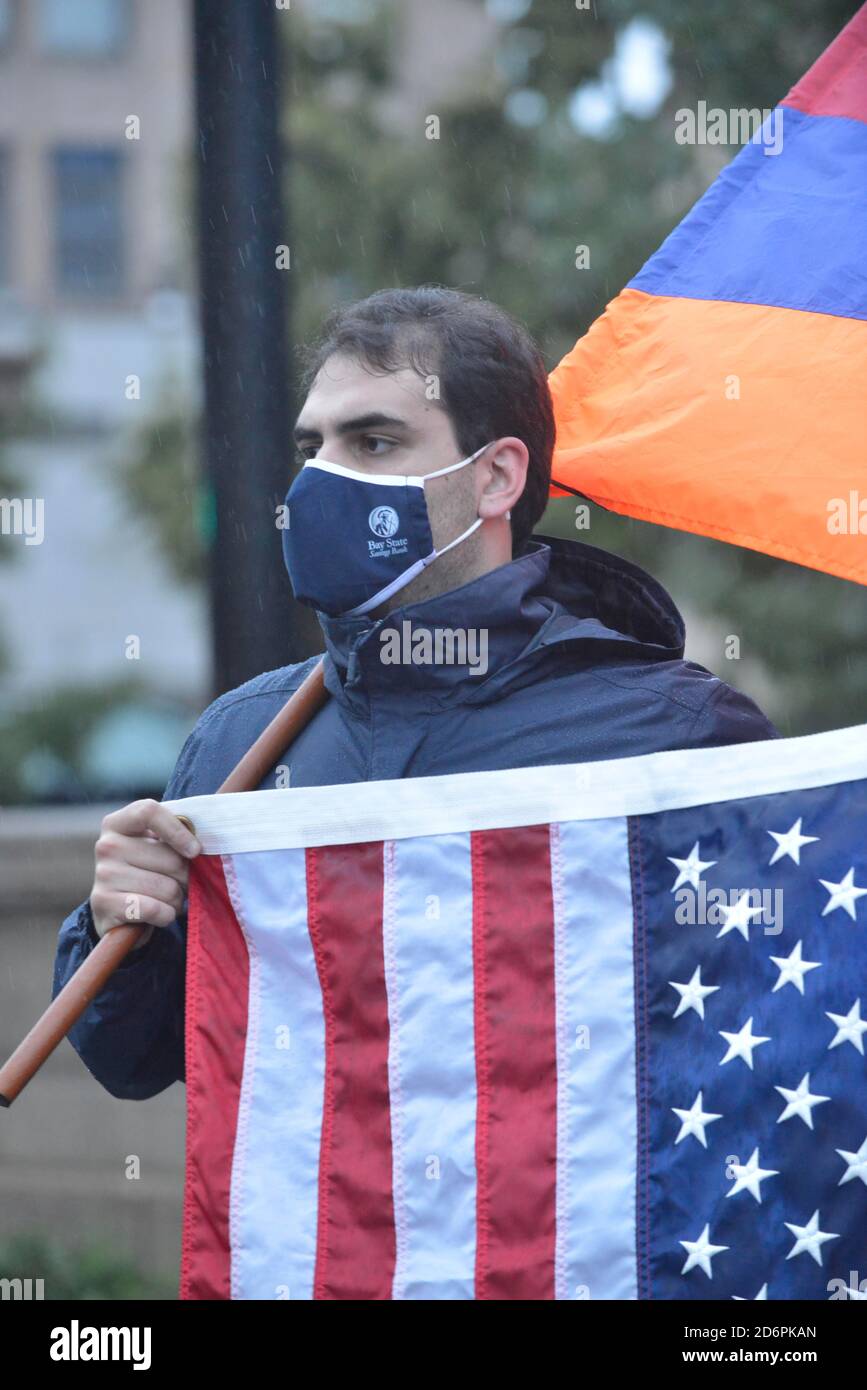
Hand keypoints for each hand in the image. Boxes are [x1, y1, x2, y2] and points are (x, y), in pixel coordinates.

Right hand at [89, 799, 200, 948]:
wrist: (122, 914)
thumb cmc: (149, 873)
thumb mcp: (158, 847)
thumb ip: (176, 834)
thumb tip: (198, 845)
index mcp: (119, 823)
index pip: (148, 812)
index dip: (178, 830)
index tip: (195, 851)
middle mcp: (106, 845)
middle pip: (170, 858)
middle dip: (185, 877)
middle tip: (180, 884)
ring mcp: (103, 874)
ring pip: (166, 888)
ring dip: (176, 899)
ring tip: (167, 899)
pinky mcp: (104, 903)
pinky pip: (155, 909)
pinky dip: (165, 915)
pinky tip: (158, 914)